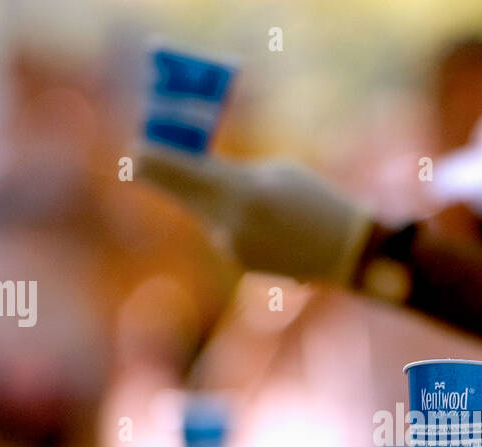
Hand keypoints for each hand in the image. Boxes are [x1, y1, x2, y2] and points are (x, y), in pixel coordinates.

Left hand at [138, 150, 372, 283]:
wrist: (344, 250)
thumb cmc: (315, 200)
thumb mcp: (275, 174)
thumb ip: (233, 172)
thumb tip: (199, 171)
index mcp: (242, 192)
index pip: (183, 173)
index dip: (156, 159)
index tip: (137, 149)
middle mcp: (230, 223)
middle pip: (181, 195)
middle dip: (164, 176)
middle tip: (144, 158)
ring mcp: (233, 247)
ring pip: (203, 213)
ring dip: (206, 198)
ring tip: (242, 190)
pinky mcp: (239, 263)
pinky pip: (222, 231)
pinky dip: (230, 219)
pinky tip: (262, 221)